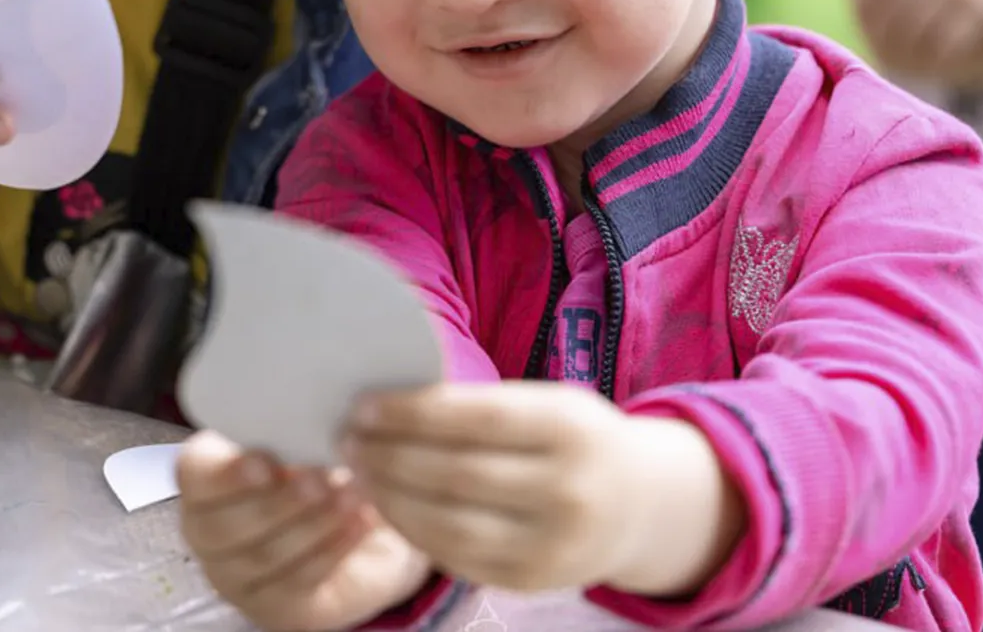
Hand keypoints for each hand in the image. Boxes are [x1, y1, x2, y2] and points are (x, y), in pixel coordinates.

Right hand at [177, 431, 431, 631]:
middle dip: (276, 501)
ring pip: (262, 556)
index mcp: (206, 476)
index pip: (193, 473)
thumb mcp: (308, 434)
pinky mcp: (272, 607)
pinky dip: (332, 549)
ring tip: (353, 495)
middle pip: (222, 525)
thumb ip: (295, 421)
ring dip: (311, 523)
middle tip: (324, 476)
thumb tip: (313, 399)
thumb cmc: (323, 464)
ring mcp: (236, 575)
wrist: (362, 519)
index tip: (266, 461)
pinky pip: (297, 582)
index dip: (225, 473)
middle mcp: (209, 530)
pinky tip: (361, 522)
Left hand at [343, 383, 743, 597]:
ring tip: (356, 472)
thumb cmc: (570, 438)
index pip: (478, 419)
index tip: (365, 406)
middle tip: (345, 439)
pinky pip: (459, 559)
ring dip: (391, 499)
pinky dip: (414, 532)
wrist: (637, 505)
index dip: (414, 414)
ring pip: (452, 525)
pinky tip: (386, 506)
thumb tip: (391, 398)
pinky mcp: (532, 582)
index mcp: (570, 428)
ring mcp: (553, 545)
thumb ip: (482, 404)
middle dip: (390, 457)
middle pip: (458, 475)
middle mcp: (568, 490)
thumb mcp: (547, 404)